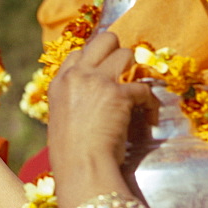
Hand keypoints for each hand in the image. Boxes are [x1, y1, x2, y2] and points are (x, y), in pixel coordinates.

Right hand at [47, 33, 156, 207]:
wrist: (81, 168)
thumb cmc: (69, 155)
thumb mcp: (61, 121)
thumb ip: (73, 102)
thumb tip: (89, 101)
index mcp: (59, 84)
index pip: (78, 53)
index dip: (94, 60)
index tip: (103, 73)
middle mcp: (77, 76)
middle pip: (105, 40)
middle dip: (118, 52)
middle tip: (124, 72)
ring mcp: (98, 82)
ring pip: (127, 54)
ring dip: (135, 72)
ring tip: (136, 92)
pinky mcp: (119, 94)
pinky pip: (143, 88)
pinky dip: (148, 102)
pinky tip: (147, 115)